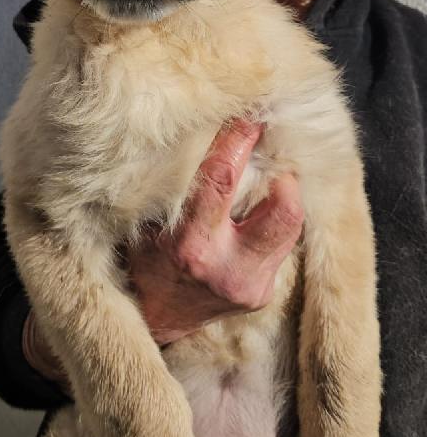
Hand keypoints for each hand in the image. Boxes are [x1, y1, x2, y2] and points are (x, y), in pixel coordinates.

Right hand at [128, 120, 304, 344]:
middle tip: (273, 155)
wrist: (155, 318)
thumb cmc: (146, 259)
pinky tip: (256, 213)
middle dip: (285, 176)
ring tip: (270, 177)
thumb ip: (178, 187)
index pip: (222, 181)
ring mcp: (251, 284)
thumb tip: (201, 132)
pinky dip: (272, 222)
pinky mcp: (263, 293)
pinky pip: (280, 245)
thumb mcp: (150, 222)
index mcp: (191, 246)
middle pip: (285, 211)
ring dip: (282, 196)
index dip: (238, 142)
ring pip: (291, 226)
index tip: (249, 117)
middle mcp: (227, 268)